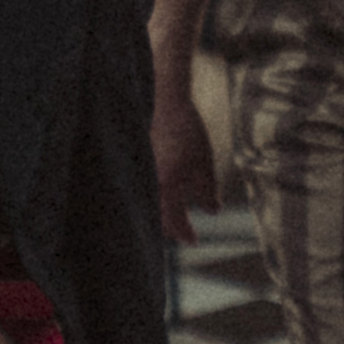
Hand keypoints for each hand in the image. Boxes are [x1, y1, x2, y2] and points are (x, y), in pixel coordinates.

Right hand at [151, 83, 218, 249]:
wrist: (163, 103)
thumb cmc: (187, 131)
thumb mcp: (204, 161)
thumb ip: (208, 190)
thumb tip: (213, 212)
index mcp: (165, 185)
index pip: (173, 221)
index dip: (184, 233)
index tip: (193, 241)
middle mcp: (147, 184)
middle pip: (154, 218)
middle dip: (168, 228)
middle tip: (183, 233)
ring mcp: (136, 176)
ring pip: (146, 206)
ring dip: (159, 215)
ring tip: (172, 217)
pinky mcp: (130, 167)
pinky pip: (139, 191)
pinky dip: (149, 199)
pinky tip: (158, 197)